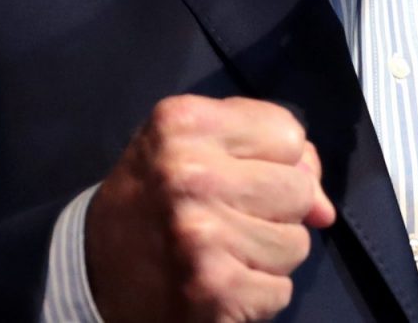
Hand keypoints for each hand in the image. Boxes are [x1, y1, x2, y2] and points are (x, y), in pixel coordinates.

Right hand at [85, 95, 335, 321]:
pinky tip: (217, 281)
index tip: (238, 173)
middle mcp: (190, 174)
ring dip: (267, 254)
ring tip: (221, 250)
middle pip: (299, 188)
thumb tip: (324, 208)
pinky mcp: (215, 290)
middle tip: (227, 216)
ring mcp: (202, 236)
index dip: (273, 159)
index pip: (289, 133)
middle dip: (275, 208)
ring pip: (296, 243)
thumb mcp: (190, 147)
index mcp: (182, 123)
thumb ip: (262, 153)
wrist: (93, 268)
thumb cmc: (152, 196)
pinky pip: (280, 290)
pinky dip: (256, 294)